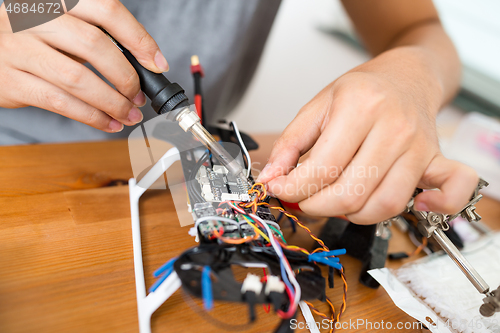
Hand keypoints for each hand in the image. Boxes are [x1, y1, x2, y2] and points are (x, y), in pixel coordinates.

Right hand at [0, 0, 168, 131]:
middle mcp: (36, 18)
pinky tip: (108, 123)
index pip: (106, 11)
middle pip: (94, 44)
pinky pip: (60, 102)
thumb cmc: (32, 41)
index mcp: (57, 2)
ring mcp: (20, 48)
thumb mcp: (61, 28)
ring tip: (129, 114)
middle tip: (139, 96)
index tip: (157, 64)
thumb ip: (94, 40)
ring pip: (77, 77)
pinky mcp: (12, 79)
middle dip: (126, 76)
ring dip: (112, 102)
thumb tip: (141, 67)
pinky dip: (91, 117)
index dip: (138, 38)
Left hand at [257, 48, 477, 223]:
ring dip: (351, 215)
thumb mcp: (317, 106)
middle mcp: (394, 128)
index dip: (292, 188)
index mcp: (359, 107)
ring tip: (335, 200)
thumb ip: (290, 143)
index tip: (279, 190)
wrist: (406, 76)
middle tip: (303, 200)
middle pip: (350, 193)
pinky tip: (412, 206)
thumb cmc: (361, 91)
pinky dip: (432, 208)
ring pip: (384, 205)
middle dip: (316, 206)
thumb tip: (272, 179)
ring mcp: (419, 147)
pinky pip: (449, 193)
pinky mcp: (436, 160)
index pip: (321, 168)